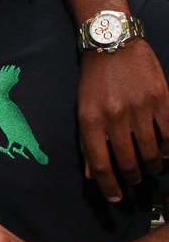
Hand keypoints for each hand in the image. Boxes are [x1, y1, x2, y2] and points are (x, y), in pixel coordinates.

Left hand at [78, 40, 168, 200]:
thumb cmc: (95, 79)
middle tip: (135, 180)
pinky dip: (168, 147)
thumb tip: (90, 174)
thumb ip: (87, 141)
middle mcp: (115, 116)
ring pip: (151, 151)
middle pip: (127, 161)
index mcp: (91, 120)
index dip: (109, 186)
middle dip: (132, 177)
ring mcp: (140, 108)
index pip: (100, 164)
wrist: (113, 43)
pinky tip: (165, 151)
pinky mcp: (161, 99)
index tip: (116, 197)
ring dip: (152, 165)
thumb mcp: (82, 108)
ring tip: (151, 167)